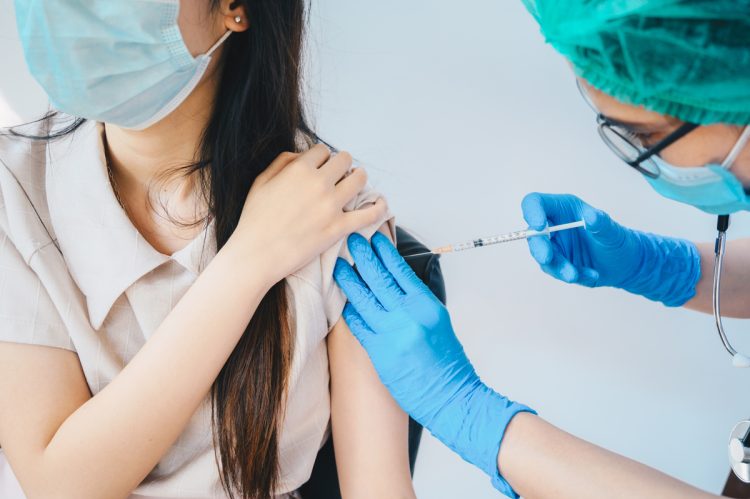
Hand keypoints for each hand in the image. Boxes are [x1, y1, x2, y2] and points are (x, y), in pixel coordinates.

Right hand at [226, 145, 386, 284]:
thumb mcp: (261, 181)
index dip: (322, 157)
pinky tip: (380, 203)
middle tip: (340, 173)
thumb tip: (301, 156)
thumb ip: (282, 162)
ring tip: (355, 182)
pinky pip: (369, 214)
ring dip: (359, 177)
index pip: (323, 150)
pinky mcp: (340, 227)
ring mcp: (332, 205)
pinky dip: (379, 207)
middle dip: (342, 164)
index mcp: (299, 169)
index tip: (321, 166)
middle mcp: (319, 183)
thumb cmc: (255, 219)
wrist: (257, 254)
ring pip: (359, 179)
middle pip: (344, 160)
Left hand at [334, 232, 532, 496]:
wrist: (451, 395)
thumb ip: (416, 301)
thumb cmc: (448, 362)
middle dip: (363, 256)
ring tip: (339, 266)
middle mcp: (408, 315)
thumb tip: (397, 283)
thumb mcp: (438, 321)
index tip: (374, 237)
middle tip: (351, 241)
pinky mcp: (379, 352)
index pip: (401, 270)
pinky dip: (350, 312)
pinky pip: (359, 325)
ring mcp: (392, 333)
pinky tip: (343, 301)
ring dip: (349, 280)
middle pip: (379, 278)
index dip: (385, 252)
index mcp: (425, 305)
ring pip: (363, 299)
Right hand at [521, 193, 700, 305]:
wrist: (626, 266)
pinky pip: (555, 270)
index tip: (539, 226)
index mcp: (562, 208)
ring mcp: (553, 245)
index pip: (535, 203)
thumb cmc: (619, 242)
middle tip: (548, 258)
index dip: (532, 212)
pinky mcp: (556, 263)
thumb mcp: (613, 233)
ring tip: (577, 274)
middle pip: (533, 233)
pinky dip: (572, 275)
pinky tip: (592, 274)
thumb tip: (592, 216)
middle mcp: (553, 225)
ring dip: (558, 267)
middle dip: (540, 247)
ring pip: (542, 256)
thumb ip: (602, 224)